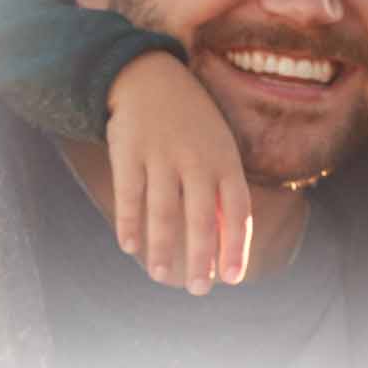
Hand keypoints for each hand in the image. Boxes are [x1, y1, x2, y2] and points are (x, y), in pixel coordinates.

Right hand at [105, 53, 250, 294]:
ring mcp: (162, 156)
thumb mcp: (219, 148)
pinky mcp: (129, 152)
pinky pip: (130, 193)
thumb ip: (222, 189)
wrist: (151, 78)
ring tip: (161, 275)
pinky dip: (130, 222)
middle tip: (198, 289)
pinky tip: (129, 247)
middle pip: (201, 217)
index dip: (236, 245)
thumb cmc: (192, 124)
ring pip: (163, 211)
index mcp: (225, 161)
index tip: (232, 277)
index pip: (237, 210)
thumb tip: (226, 238)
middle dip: (201, 258)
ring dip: (162, 247)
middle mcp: (197, 160)